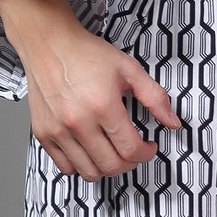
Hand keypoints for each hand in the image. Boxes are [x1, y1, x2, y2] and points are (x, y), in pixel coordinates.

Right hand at [21, 21, 181, 180]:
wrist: (49, 44)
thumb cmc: (87, 54)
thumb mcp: (129, 69)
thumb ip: (155, 97)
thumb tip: (173, 123)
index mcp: (103, 105)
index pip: (131, 150)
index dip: (146, 153)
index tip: (149, 146)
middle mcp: (78, 122)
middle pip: (112, 166)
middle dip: (130, 163)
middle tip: (133, 150)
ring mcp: (57, 130)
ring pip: (89, 173)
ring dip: (107, 168)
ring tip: (112, 152)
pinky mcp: (43, 133)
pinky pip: (65, 167)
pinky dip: (82, 166)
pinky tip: (90, 150)